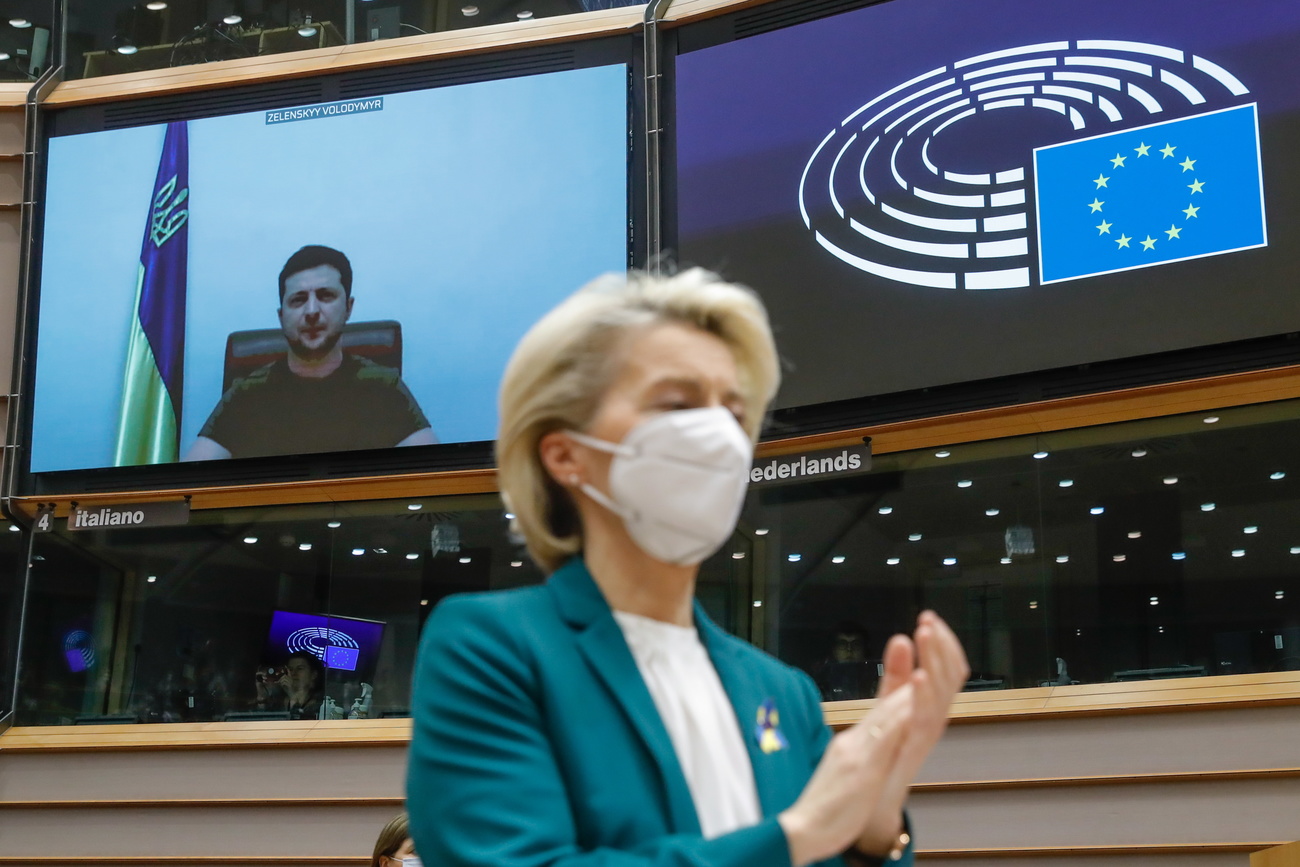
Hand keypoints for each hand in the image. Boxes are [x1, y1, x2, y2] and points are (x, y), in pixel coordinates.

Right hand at [779, 684, 913, 866]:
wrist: (801, 830)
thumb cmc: (823, 809)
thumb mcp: (846, 778)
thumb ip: (859, 760)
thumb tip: (873, 752)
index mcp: (851, 746)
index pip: (880, 713)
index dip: (899, 690)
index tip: (915, 671)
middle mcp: (853, 743)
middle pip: (884, 707)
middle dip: (905, 681)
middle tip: (921, 656)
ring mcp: (855, 753)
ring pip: (886, 715)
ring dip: (907, 692)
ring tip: (925, 670)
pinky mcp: (860, 768)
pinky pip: (883, 738)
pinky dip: (900, 718)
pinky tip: (913, 704)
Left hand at [856, 611, 969, 854]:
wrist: (869, 800)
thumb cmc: (882, 753)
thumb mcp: (887, 706)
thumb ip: (896, 676)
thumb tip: (902, 638)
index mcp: (927, 704)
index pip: (945, 667)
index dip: (941, 642)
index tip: (929, 616)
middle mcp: (932, 718)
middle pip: (949, 676)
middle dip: (941, 646)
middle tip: (929, 620)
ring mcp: (925, 735)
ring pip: (942, 694)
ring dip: (935, 662)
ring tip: (927, 635)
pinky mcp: (912, 751)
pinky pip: (924, 722)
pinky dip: (924, 697)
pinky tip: (920, 676)